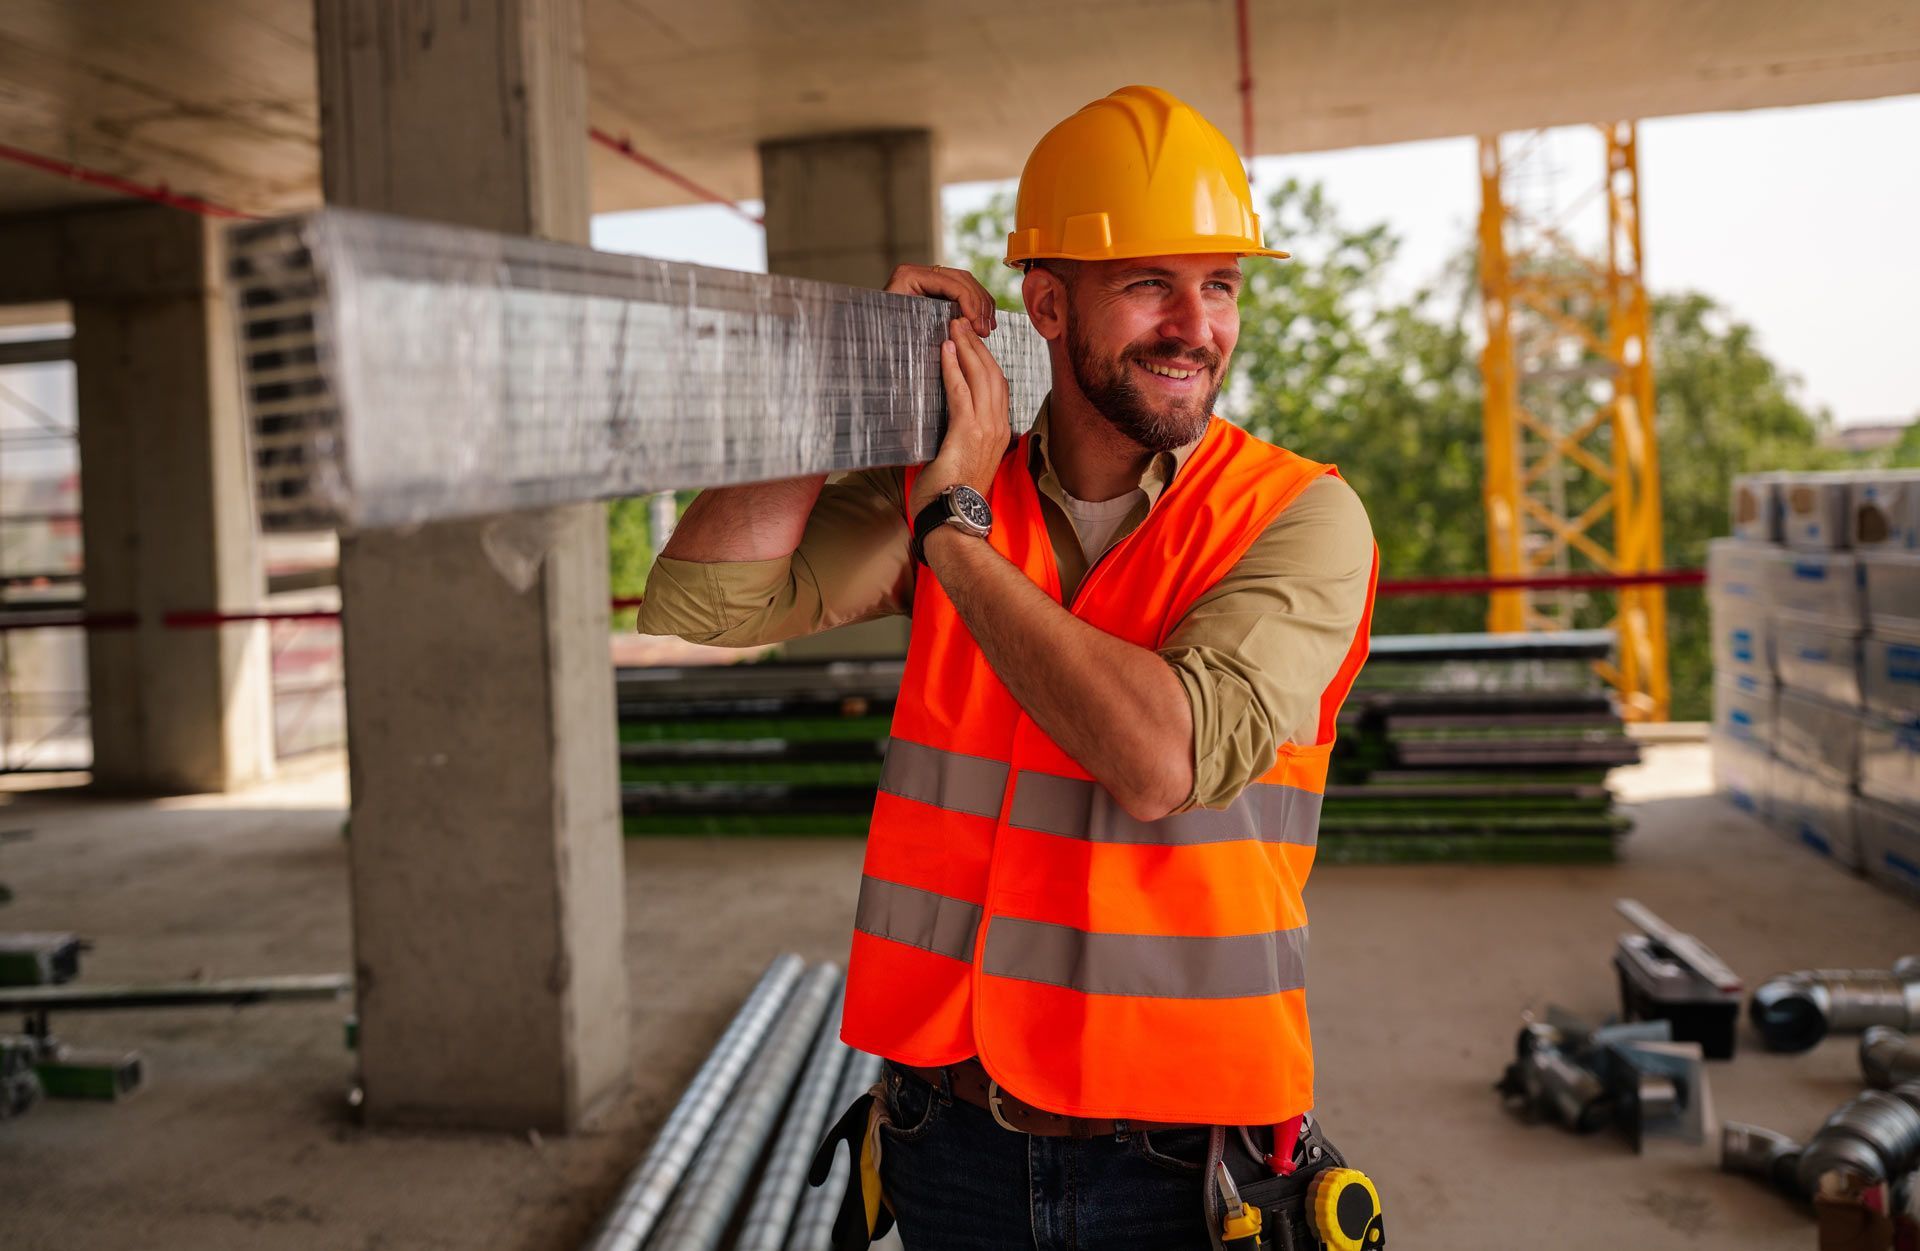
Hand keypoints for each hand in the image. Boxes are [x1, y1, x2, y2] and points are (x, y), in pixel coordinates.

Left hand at [885, 263, 996, 337]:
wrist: (868, 338)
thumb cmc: (880, 334)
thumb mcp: (901, 327)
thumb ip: (927, 321)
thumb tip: (958, 324)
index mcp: (909, 276)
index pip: (950, 283)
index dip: (970, 303)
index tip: (978, 325)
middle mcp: (918, 272)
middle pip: (962, 279)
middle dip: (978, 304)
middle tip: (985, 329)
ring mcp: (927, 279)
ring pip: (966, 283)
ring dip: (981, 304)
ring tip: (987, 327)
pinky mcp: (933, 289)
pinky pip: (961, 291)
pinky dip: (975, 305)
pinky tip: (982, 321)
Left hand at [910, 318, 1010, 514]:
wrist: (952, 518)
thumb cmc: (951, 495)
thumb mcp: (963, 460)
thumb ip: (961, 438)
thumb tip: (946, 424)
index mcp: (999, 433)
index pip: (997, 387)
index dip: (985, 360)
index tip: (972, 342)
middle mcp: (998, 427)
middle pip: (993, 374)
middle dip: (977, 345)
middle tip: (962, 322)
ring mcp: (986, 429)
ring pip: (981, 377)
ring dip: (966, 348)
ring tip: (954, 326)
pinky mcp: (967, 432)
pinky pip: (961, 391)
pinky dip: (953, 367)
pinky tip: (945, 350)